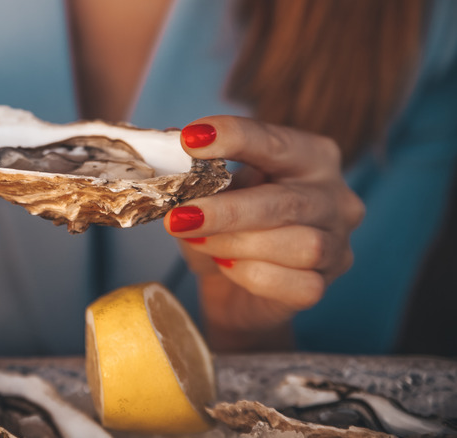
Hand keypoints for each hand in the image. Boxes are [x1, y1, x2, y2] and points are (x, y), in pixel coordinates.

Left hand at [164, 116, 364, 349]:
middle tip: (179, 216)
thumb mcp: (208, 194)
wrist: (233, 289)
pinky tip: (227, 267)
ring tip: (200, 242)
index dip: (234, 137)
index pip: (275, 141)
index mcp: (310, 157)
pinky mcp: (323, 286)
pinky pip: (296, 285)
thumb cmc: (224, 228)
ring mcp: (336, 244)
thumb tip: (166, 147)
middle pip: (287, 202)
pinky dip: (252, 276)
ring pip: (299, 245)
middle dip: (228, 210)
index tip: (190, 140)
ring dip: (237, 244)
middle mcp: (334, 196)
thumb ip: (197, 175)